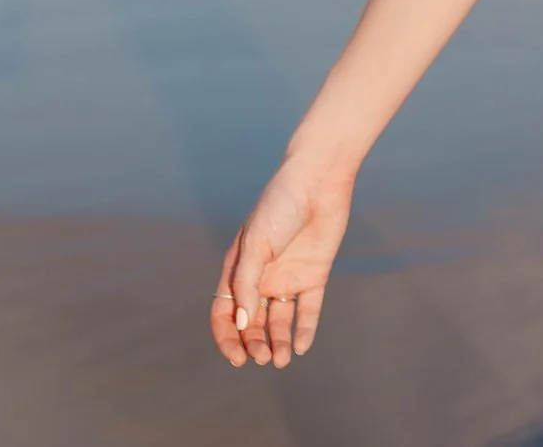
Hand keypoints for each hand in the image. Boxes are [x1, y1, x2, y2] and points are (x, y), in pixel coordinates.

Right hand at [209, 160, 352, 368]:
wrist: (318, 181)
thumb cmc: (279, 207)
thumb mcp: (256, 245)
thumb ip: (246, 284)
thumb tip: (241, 324)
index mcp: (238, 270)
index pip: (225, 314)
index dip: (227, 338)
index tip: (237, 358)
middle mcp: (261, 278)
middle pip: (252, 322)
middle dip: (254, 344)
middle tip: (262, 358)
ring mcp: (288, 277)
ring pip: (279, 320)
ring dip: (278, 342)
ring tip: (281, 361)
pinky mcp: (315, 274)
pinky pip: (308, 308)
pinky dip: (305, 328)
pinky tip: (302, 347)